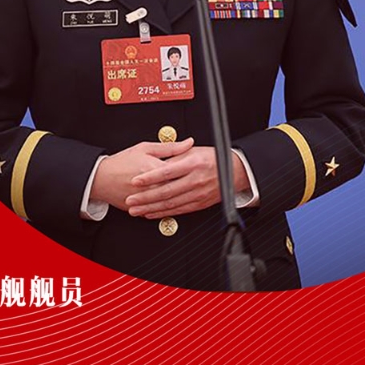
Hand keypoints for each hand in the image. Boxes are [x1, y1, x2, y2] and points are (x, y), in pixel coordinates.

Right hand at [91, 138, 194, 210]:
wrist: (101, 178)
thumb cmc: (122, 161)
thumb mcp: (145, 148)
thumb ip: (169, 147)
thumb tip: (188, 143)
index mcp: (153, 168)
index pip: (179, 171)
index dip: (192, 171)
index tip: (202, 170)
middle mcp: (151, 185)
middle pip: (176, 188)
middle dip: (190, 188)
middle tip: (201, 185)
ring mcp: (145, 198)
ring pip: (168, 202)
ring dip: (182, 200)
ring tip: (190, 198)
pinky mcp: (140, 207)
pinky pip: (156, 211)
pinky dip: (166, 211)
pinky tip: (175, 208)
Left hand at [126, 146, 249, 217]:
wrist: (234, 171)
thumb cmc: (212, 158)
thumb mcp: (193, 151)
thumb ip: (174, 156)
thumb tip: (156, 162)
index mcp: (192, 164)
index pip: (167, 172)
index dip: (149, 177)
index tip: (135, 181)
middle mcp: (195, 180)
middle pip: (166, 191)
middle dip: (145, 198)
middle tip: (131, 199)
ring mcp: (197, 194)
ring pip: (170, 204)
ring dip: (151, 208)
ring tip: (136, 210)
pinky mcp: (199, 204)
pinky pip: (179, 211)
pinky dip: (163, 214)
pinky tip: (152, 214)